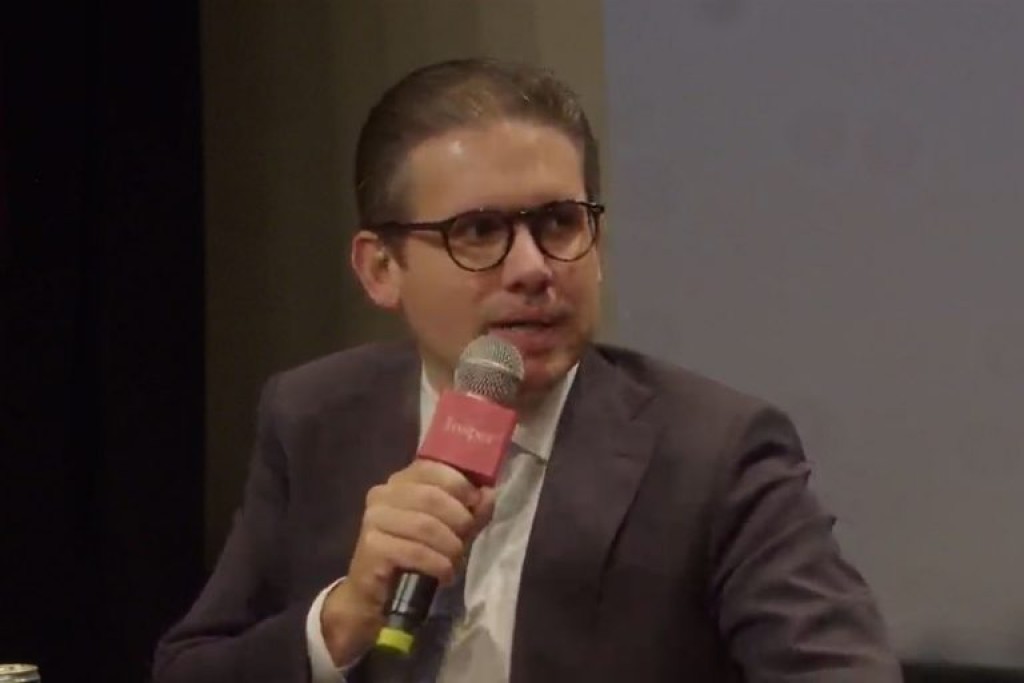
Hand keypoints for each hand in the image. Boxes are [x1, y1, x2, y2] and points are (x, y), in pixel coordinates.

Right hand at [320, 459, 496, 666]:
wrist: (378, 592)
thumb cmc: (416, 553)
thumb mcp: (450, 529)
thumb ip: (471, 511)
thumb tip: (489, 494)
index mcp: (400, 481)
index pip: (431, 468)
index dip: (458, 484)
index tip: (475, 503)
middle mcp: (383, 494)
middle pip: (431, 497)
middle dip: (458, 519)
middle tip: (466, 538)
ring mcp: (374, 519)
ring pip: (425, 526)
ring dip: (450, 546)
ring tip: (455, 560)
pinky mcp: (371, 547)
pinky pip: (415, 552)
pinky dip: (438, 564)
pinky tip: (444, 575)